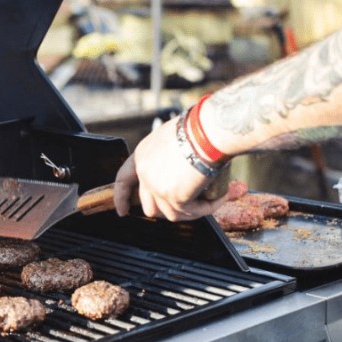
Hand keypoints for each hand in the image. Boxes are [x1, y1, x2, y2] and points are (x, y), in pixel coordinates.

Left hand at [113, 116, 227, 220]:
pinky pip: (192, 212)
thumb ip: (165, 155)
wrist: (208, 132)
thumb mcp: (170, 137)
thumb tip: (176, 165)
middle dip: (166, 210)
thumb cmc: (196, 127)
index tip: (123, 210)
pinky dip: (207, 208)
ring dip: (191, 210)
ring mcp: (158, 188)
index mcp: (141, 157)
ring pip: (171, 213)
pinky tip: (219, 197)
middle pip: (149, 204)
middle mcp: (145, 174)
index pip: (123, 181)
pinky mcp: (176, 198)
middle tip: (183, 208)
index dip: (122, 198)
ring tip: (209, 199)